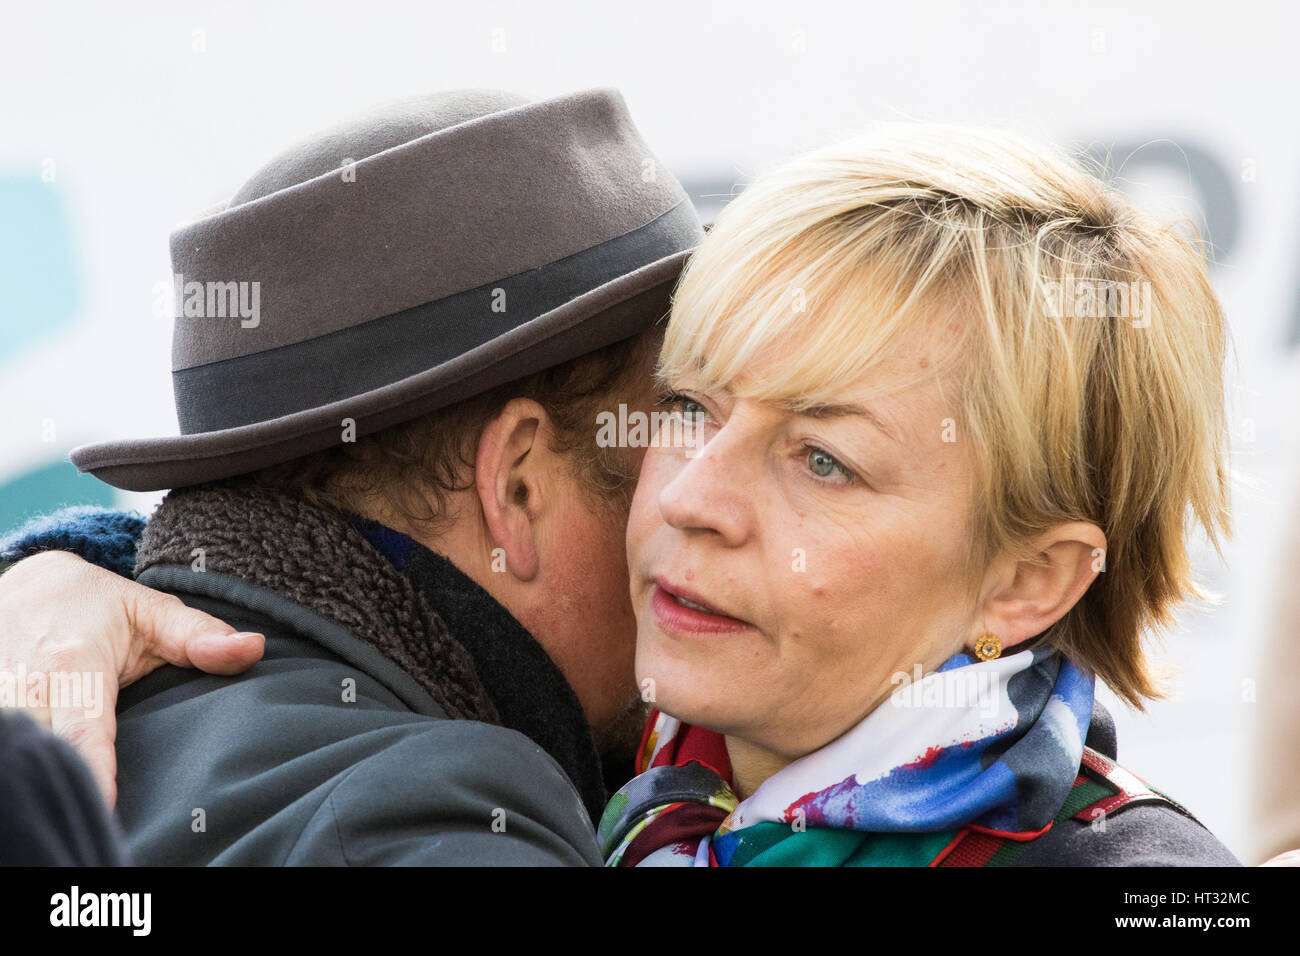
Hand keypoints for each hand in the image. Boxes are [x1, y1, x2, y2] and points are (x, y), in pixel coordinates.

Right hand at [0, 550, 263, 805]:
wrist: (24, 586)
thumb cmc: (94, 605)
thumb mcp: (149, 610)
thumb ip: (199, 636)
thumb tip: (254, 649)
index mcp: (73, 667)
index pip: (82, 733)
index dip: (94, 772)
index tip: (109, 804)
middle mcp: (28, 691)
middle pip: (48, 755)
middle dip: (73, 781)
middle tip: (106, 811)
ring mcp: (0, 703)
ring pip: (19, 756)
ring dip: (47, 774)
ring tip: (79, 797)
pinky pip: (8, 753)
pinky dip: (28, 765)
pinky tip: (54, 776)